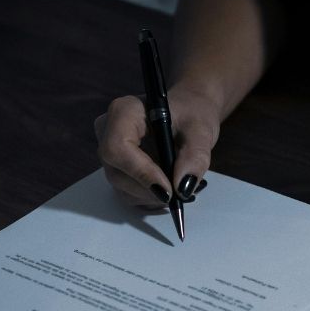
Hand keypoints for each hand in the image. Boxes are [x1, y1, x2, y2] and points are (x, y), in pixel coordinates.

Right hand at [94, 86, 220, 206]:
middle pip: (117, 173)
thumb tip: (183, 188)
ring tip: (181, 188)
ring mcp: (110, 153)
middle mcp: (108, 132)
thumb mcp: (201, 131)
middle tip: (182, 192)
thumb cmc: (192, 115)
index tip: (169, 190)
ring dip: (153, 197)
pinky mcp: (116, 169)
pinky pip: (127, 194)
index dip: (141, 172)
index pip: (118, 147)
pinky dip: (151, 198)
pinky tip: (170, 188)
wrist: (188, 116)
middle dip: (150, 190)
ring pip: (122, 188)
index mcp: (124, 112)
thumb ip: (195, 156)